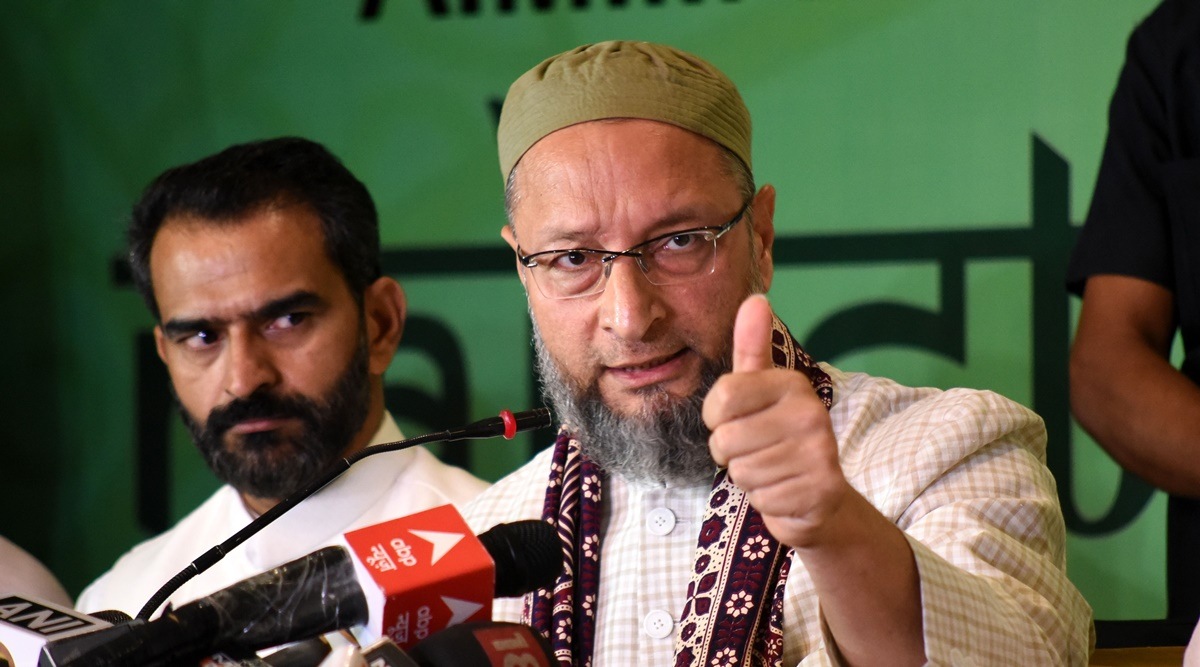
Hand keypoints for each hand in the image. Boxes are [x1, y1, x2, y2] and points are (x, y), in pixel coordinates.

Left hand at [703, 294, 848, 547]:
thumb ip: (751, 348)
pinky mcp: (819, 489)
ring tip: (772, 470)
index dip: (714, 418)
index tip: (733, 421)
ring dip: (748, 477)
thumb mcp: (761, 391)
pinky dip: (764, 500)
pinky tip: (784, 490)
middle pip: (724, 438)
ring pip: (740, 470)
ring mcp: (818, 452)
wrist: (820, 500)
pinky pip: (759, 497)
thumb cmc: (778, 439)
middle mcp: (810, 413)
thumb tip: (755, 299)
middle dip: (730, 454)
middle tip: (757, 451)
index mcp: (791, 384)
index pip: (722, 397)